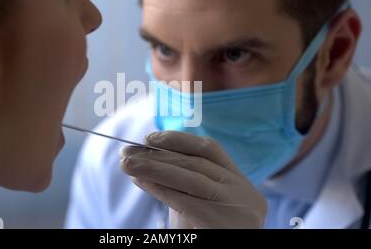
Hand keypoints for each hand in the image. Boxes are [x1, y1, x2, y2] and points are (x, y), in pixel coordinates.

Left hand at [120, 131, 267, 228]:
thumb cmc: (209, 232)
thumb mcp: (202, 206)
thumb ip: (183, 185)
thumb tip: (147, 161)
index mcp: (240, 183)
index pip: (211, 149)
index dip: (179, 140)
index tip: (149, 138)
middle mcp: (244, 192)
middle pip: (196, 163)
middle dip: (158, 155)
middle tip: (127, 152)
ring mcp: (236, 207)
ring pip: (190, 178)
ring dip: (154, 168)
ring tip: (128, 164)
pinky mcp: (221, 223)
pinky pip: (184, 201)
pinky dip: (159, 188)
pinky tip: (140, 181)